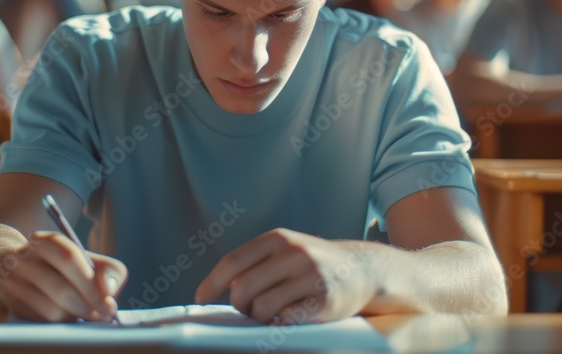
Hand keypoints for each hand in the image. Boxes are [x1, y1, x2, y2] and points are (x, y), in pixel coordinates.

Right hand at [0, 231, 127, 321]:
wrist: (14, 268)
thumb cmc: (60, 265)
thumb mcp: (84, 258)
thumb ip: (106, 269)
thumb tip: (110, 291)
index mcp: (45, 242)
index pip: (69, 258)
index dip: (91, 283)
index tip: (110, 304)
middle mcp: (24, 260)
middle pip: (61, 288)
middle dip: (88, 306)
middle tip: (105, 316)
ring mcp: (13, 284)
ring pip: (51, 309)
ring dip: (76, 316)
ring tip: (89, 316)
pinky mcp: (12, 305)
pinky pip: (42, 321)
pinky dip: (62, 323)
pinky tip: (71, 318)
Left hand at [195, 229, 374, 324]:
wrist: (361, 270)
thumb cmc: (312, 264)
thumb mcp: (286, 250)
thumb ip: (257, 263)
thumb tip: (220, 289)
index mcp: (278, 238)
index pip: (233, 262)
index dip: (212, 282)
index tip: (200, 298)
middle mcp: (293, 253)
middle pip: (242, 288)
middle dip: (239, 305)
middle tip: (248, 309)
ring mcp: (310, 276)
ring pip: (260, 308)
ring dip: (259, 317)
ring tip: (270, 313)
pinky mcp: (324, 300)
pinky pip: (284, 320)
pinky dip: (280, 323)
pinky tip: (288, 316)